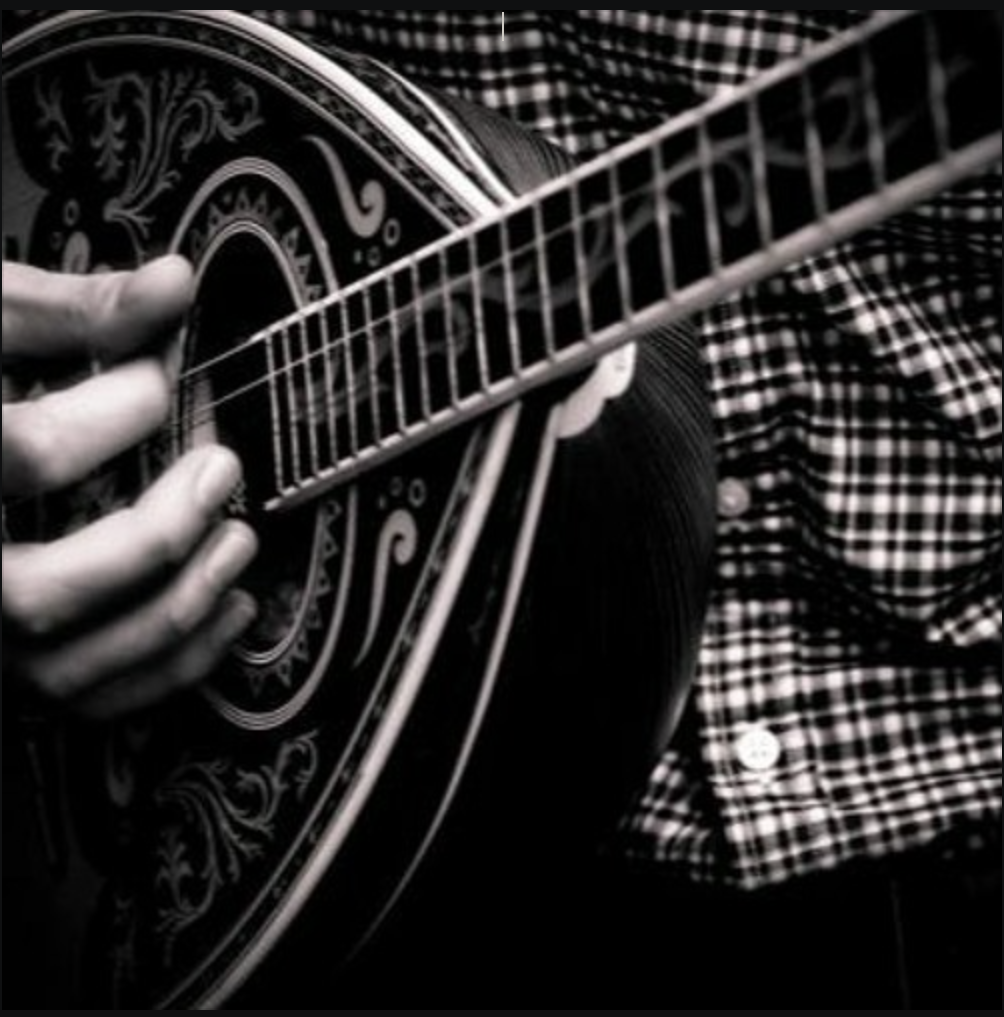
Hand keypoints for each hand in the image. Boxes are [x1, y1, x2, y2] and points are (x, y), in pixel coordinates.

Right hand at [2, 257, 257, 718]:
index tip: (161, 378)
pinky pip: (86, 696)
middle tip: (221, 470)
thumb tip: (173, 284)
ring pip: (65, 665)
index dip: (110, 415)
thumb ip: (65, 311)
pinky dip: (170, 664)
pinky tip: (230, 607)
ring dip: (176, 608)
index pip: (18, 456)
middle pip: (39, 592)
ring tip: (239, 541)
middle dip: (153, 538)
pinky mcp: (6, 658)